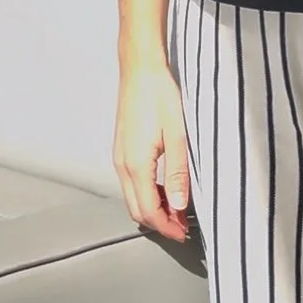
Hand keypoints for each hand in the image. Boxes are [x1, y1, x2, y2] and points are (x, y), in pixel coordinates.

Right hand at [113, 58, 192, 242]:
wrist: (140, 69)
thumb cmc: (159, 95)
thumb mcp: (177, 135)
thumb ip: (178, 173)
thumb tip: (179, 205)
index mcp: (136, 164)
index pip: (148, 211)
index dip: (166, 227)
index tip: (183, 232)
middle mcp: (122, 164)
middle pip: (136, 209)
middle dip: (159, 222)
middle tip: (182, 226)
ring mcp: (119, 156)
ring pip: (132, 197)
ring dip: (152, 208)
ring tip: (177, 207)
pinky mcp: (121, 149)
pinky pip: (131, 182)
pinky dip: (146, 193)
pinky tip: (164, 187)